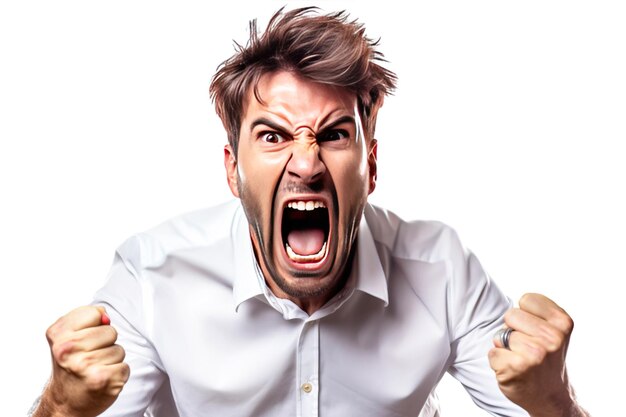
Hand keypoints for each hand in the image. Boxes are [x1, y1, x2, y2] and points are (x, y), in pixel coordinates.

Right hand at [35, 306, 129, 416]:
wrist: (65, 402)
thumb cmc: (70, 365)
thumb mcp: (67, 336)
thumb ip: (86, 318)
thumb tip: (106, 316)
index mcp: (58, 335)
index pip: (95, 312)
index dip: (95, 325)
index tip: (83, 339)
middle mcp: (68, 350)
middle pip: (110, 331)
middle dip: (105, 343)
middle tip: (90, 357)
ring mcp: (85, 365)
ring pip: (119, 349)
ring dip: (111, 359)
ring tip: (95, 369)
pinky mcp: (103, 380)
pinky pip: (125, 366)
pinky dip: (117, 373)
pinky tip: (102, 379)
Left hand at [488, 293, 585, 416]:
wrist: (550, 395)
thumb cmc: (545, 356)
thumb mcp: (554, 329)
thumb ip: (538, 311)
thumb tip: (508, 312)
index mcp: (563, 323)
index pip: (527, 299)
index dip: (526, 315)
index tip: (536, 332)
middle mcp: (553, 338)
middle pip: (511, 314)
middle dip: (513, 329)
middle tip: (527, 348)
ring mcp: (535, 354)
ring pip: (501, 334)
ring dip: (505, 347)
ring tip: (522, 360)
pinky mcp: (516, 367)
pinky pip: (492, 353)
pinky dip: (498, 362)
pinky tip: (514, 371)